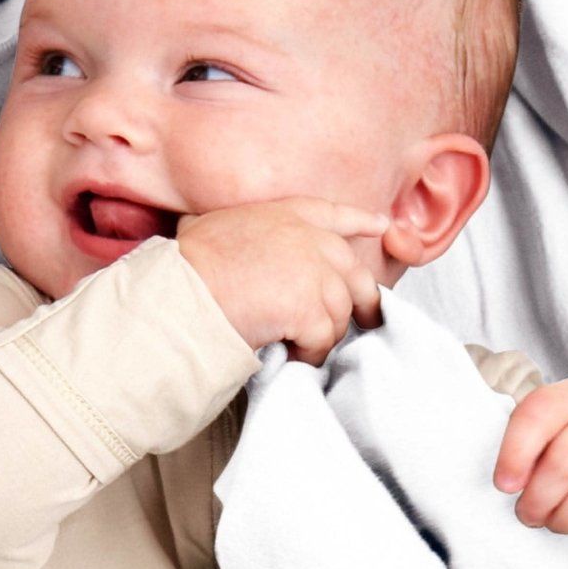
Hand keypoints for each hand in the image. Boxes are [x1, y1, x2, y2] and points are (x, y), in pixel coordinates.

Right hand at [176, 197, 387, 365]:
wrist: (185, 293)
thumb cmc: (188, 264)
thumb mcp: (213, 225)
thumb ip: (239, 228)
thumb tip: (206, 229)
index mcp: (287, 215)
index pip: (334, 214)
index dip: (359, 221)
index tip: (381, 227)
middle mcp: (310, 240)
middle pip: (355, 273)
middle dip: (363, 300)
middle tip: (365, 320)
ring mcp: (314, 274)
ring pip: (341, 313)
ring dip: (322, 334)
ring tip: (297, 344)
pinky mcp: (310, 310)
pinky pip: (323, 340)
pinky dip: (309, 353)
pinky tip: (290, 354)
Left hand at [493, 378, 567, 550]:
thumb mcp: (545, 427)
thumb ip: (522, 446)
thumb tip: (509, 482)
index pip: (536, 417)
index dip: (514, 456)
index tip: (504, 485)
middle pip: (563, 465)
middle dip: (537, 500)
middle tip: (528, 513)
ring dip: (563, 521)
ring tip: (554, 520)